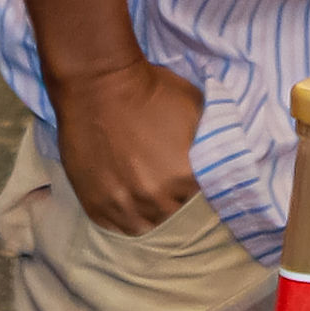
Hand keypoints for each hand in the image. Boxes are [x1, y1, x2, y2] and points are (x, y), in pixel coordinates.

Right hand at [51, 58, 205, 236]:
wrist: (98, 84)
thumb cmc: (149, 90)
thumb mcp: (195, 107)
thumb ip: (207, 139)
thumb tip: (213, 156)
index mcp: (185, 177)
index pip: (200, 196)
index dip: (192, 184)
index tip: (184, 173)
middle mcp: (155, 198)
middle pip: (173, 213)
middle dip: (171, 198)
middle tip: (162, 179)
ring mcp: (123, 204)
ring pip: (145, 225)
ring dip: (147, 211)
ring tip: (143, 193)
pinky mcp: (96, 204)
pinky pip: (116, 226)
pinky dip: (123, 217)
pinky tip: (125, 201)